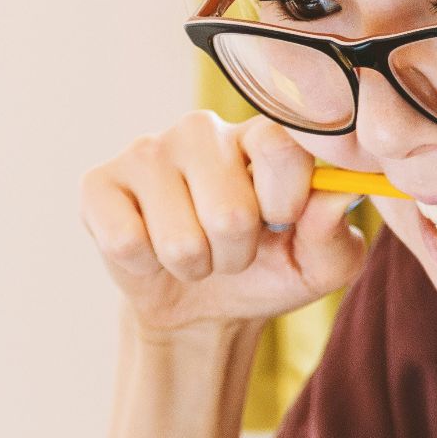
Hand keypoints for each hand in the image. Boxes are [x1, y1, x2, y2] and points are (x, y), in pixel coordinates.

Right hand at [79, 110, 367, 334]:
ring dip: (195, 265)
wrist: (203, 307)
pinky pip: (126, 242)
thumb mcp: (320, 265)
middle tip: (233, 249)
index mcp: (262, 135)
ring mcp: (147, 151)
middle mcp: (204, 130)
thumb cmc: (269, 270)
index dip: (285, 202)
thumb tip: (337, 195)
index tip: (283, 223)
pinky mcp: (99, 183)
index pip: (280, 146)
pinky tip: (150, 249)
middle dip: (237, 254)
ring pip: (180, 238)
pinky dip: (146, 266)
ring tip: (196, 253)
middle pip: (229, 211)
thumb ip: (335, 232)